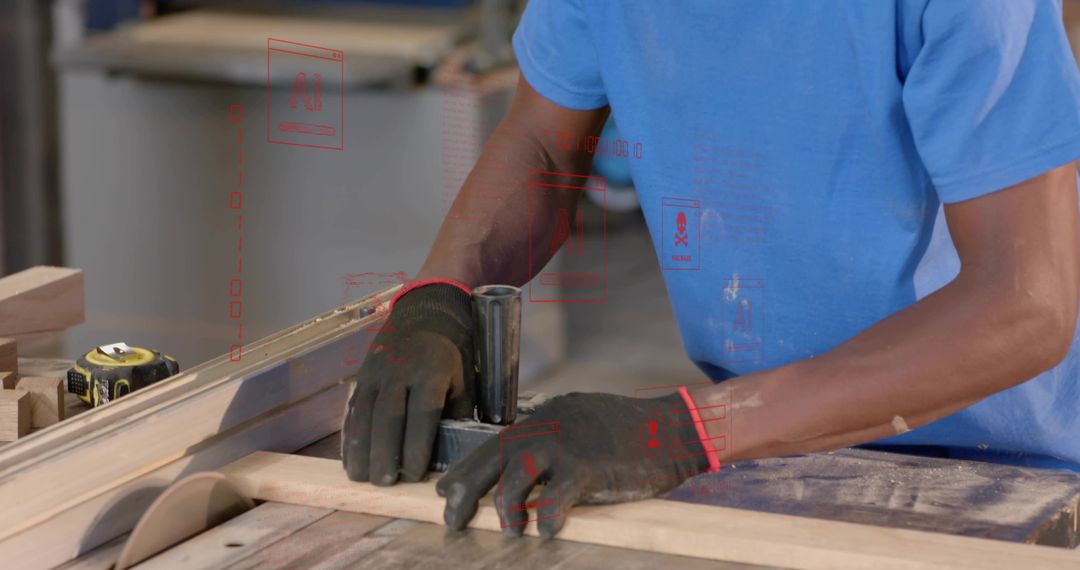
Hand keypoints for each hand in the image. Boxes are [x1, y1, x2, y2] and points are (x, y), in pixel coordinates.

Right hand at [342, 283, 475, 484]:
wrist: (426, 311)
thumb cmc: (453, 352)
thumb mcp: (465, 378)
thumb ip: (458, 414)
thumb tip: (453, 453)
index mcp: (432, 370)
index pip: (422, 413)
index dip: (416, 446)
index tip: (413, 474)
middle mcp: (401, 370)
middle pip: (388, 417)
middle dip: (384, 453)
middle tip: (384, 483)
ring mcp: (377, 372)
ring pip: (364, 414)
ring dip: (360, 448)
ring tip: (361, 477)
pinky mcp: (362, 375)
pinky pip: (352, 408)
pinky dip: (349, 436)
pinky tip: (350, 459)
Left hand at [436, 392, 711, 537]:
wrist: (673, 427)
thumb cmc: (631, 434)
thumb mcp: (582, 426)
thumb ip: (552, 445)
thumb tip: (525, 476)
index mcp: (544, 418)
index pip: (493, 443)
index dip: (467, 469)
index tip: (446, 490)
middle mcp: (547, 427)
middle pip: (492, 461)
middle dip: (466, 492)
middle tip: (452, 519)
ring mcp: (566, 446)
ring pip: (514, 479)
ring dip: (504, 510)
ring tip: (508, 530)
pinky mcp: (587, 468)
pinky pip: (555, 499)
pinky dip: (547, 519)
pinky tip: (547, 533)